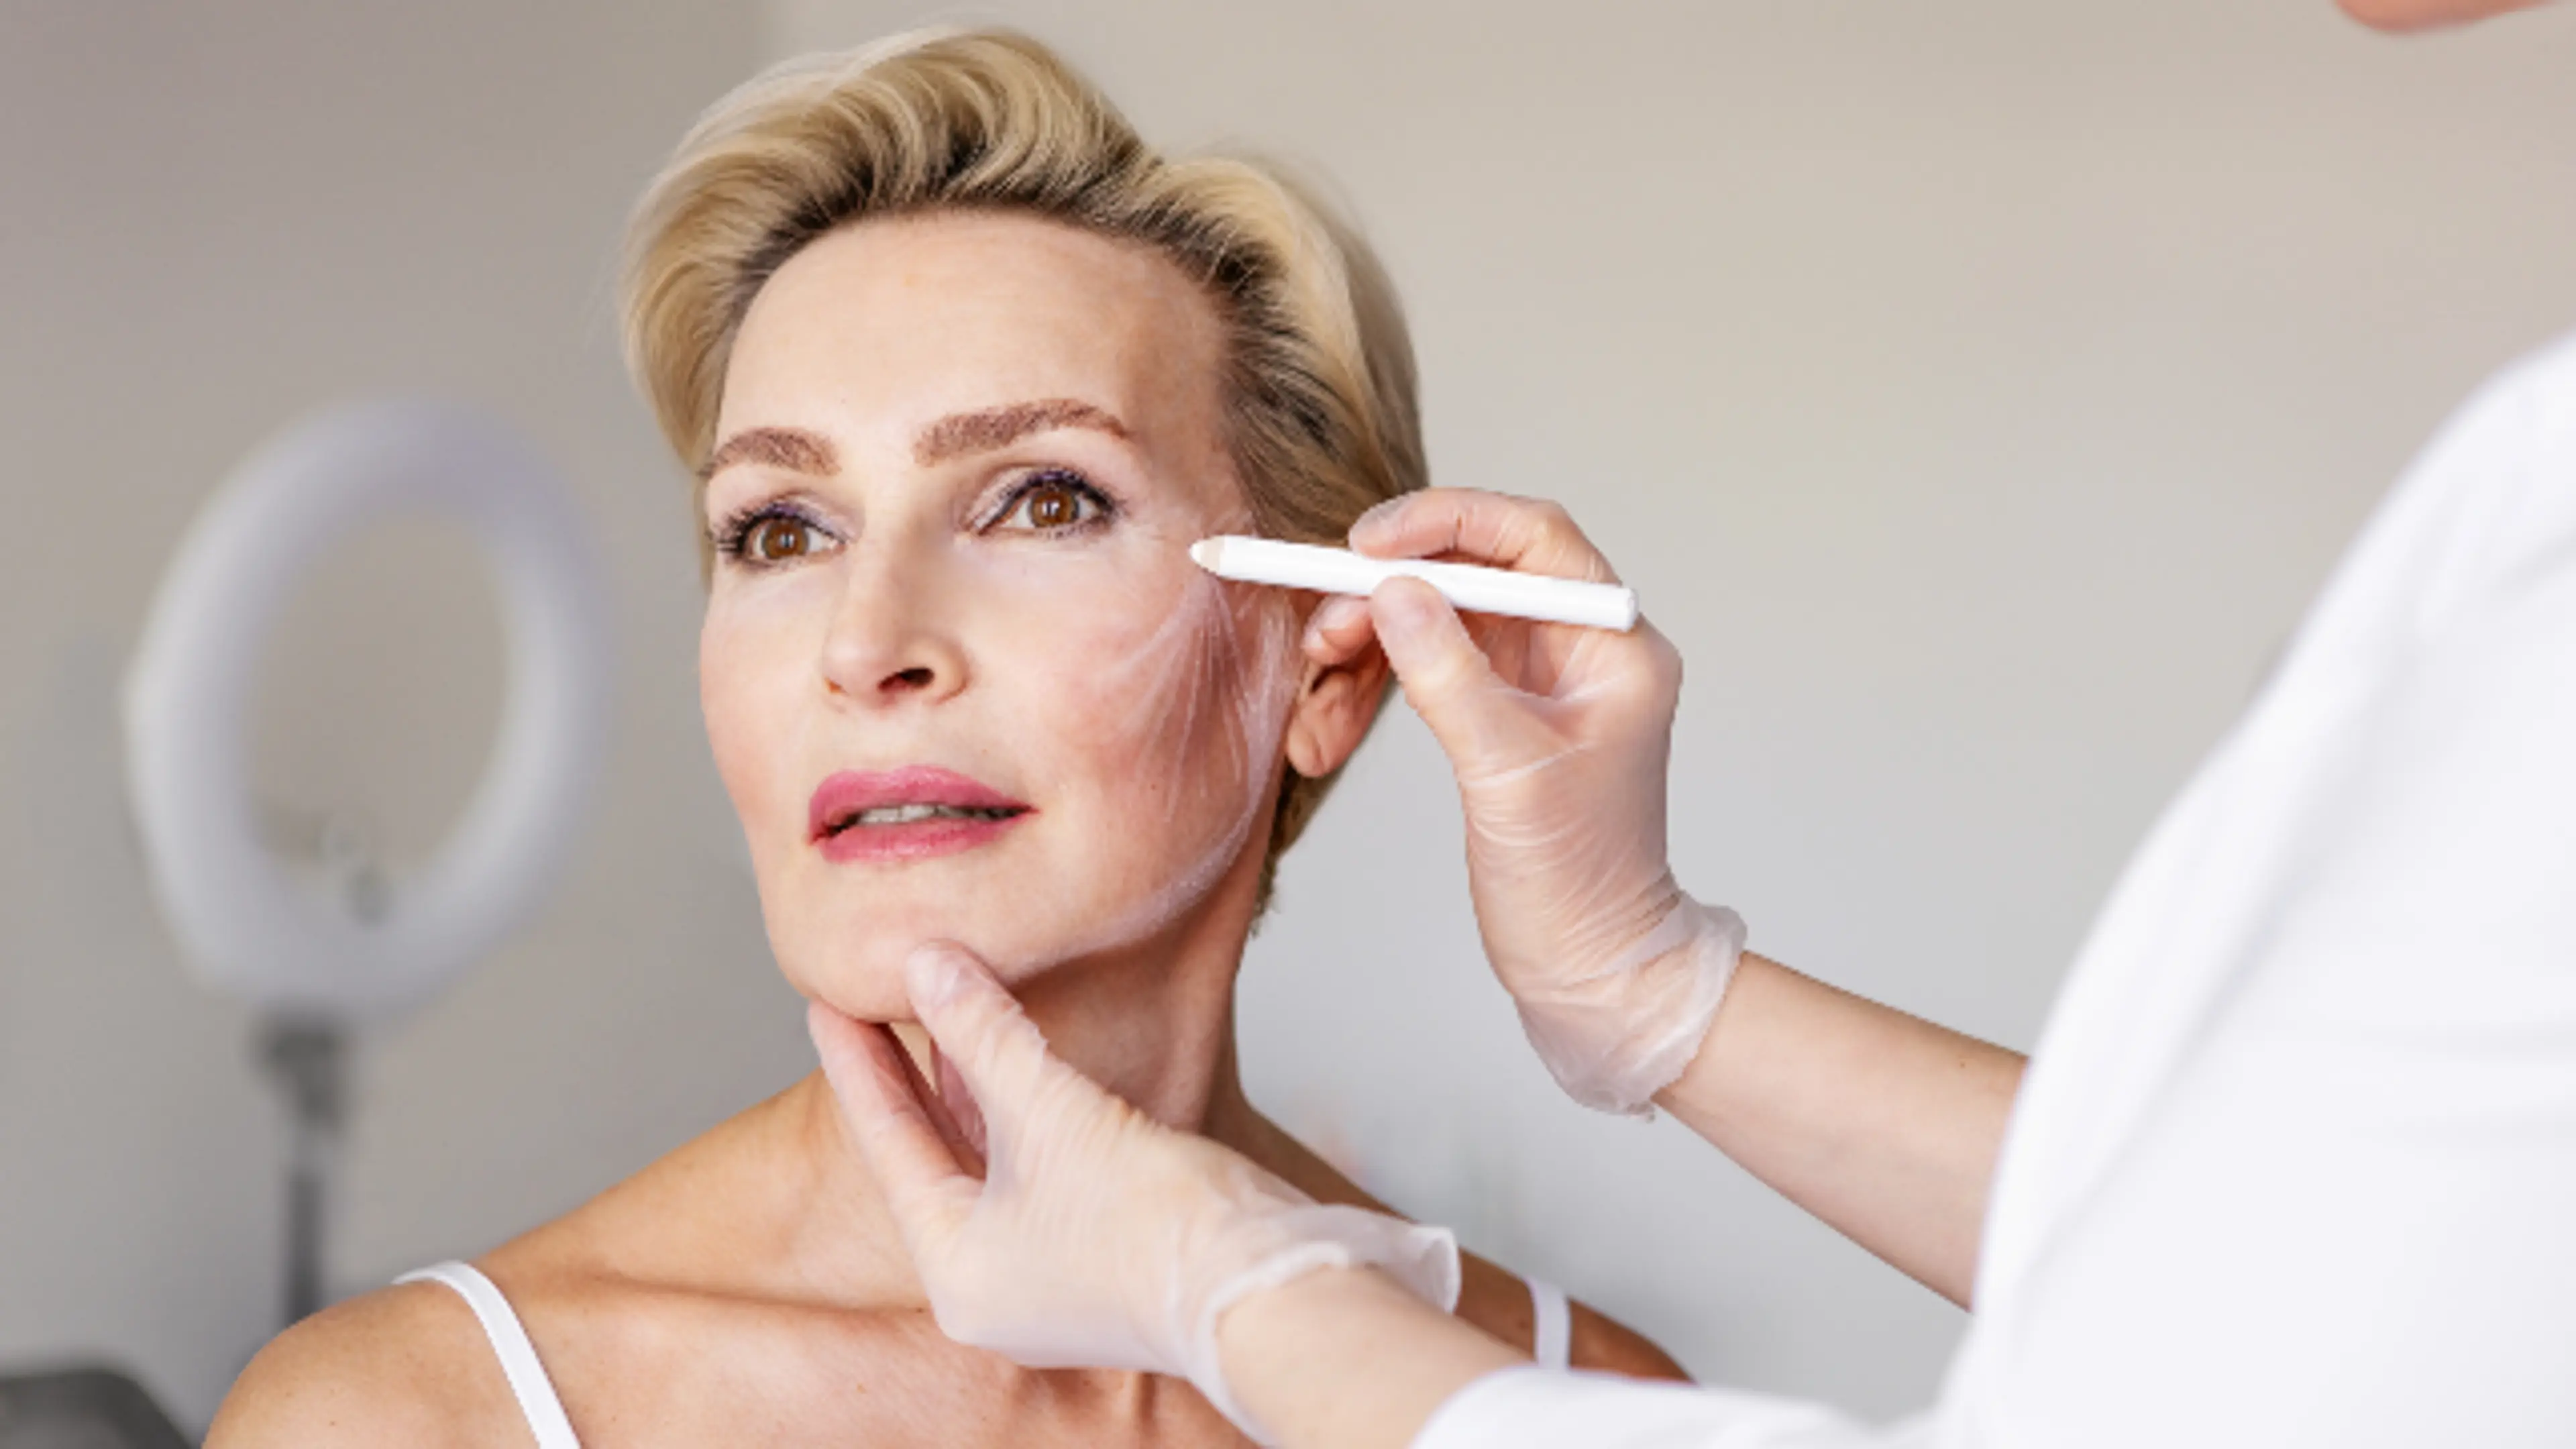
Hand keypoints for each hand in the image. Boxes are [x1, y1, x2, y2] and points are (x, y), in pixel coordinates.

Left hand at [809, 943, 1459, 1444]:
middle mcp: (992, 1284)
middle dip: (908, 1072)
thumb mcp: (1052, 1113)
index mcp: (956, 1271)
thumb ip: (985, 1035)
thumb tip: (926, 963)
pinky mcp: (1102, 1255)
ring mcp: (1048, 1275)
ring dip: (970, 1083)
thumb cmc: (1154, 1224)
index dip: (857, 1065)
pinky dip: (1023, 1109)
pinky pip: (1039, 1168)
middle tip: (869, 998)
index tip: (827, 1002)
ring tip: (940, 1007)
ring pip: (990, 1158)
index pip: (888, 1146)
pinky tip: (1020, 1055)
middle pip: (933, 1154)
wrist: (1267, 1286)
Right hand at [1305, 489, 1744, 1114]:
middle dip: (1385, 598)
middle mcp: (1580, 647)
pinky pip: (1422, 670)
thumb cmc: (1576, 880)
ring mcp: (1538, 680)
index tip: (1364, 545)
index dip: (1443, 523)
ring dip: (1364, 649)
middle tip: (1321, 634)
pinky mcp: (1498, 714)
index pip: (1529, 538)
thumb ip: (1448, 672)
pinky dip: (1369, 690)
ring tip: (1313, 701)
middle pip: (1468, 575)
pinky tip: (1325, 733)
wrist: (1589, 967)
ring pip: (1433, 621)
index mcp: (1613, 644)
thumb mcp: (1507, 770)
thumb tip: (1392, 588)